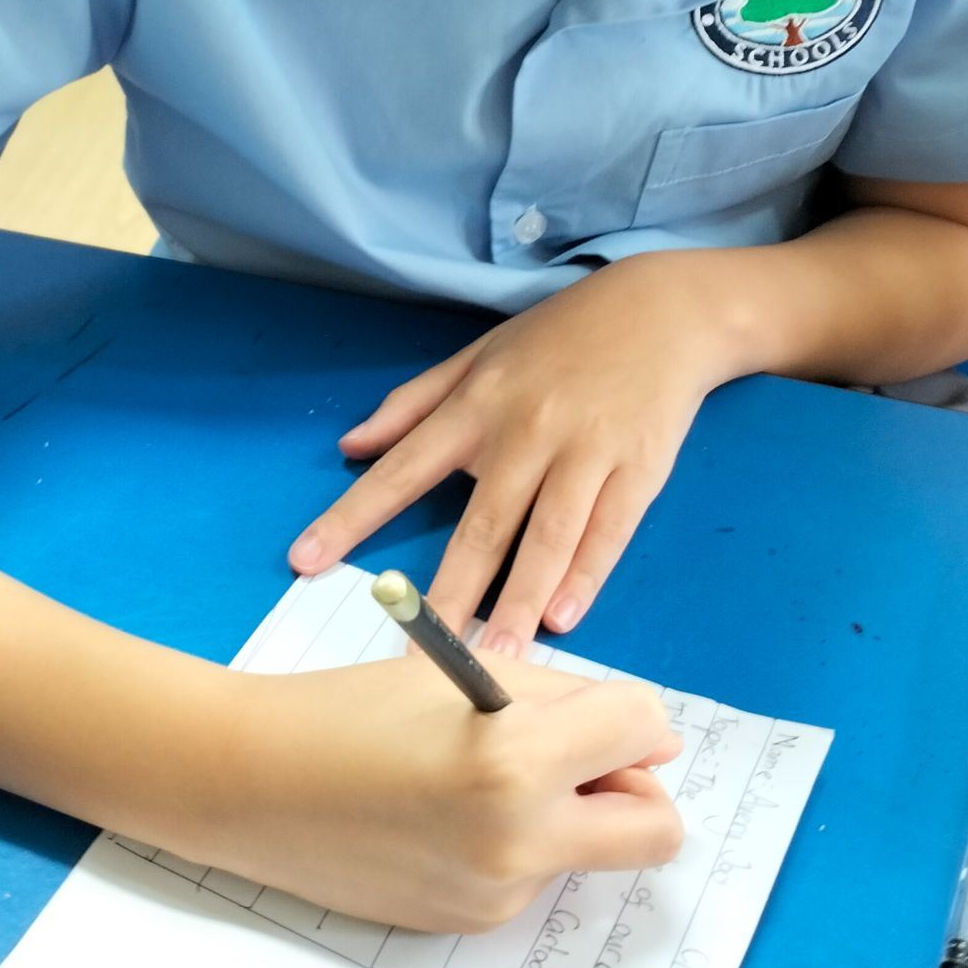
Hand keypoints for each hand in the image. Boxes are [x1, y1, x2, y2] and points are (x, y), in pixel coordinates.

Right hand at [221, 649, 682, 931]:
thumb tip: (650, 742)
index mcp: (517, 762)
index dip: (628, 716)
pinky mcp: (469, 924)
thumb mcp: (467, 676)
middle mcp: (520, 842)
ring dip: (564, 814)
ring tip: (474, 780)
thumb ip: (567, 702)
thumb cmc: (353, 710)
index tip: (596, 714)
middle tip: (581, 763)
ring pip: (588, 851)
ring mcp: (496, 896)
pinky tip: (440, 817)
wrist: (253, 785)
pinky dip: (513, 843)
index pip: (644, 732)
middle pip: (656, 831)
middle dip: (635, 790)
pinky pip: (529, 877)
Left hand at [290, 255, 733, 654]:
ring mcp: (585, 451)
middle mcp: (526, 430)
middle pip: (482, 524)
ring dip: (520, 601)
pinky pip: (608, 531)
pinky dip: (585, 576)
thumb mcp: (478, 354)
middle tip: (419, 655)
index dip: (352, 516)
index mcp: (477, 404)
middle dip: (449, 592)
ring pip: (547, 537)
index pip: (401, 469)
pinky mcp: (639, 468)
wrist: (662, 310)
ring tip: (495, 658)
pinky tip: (565, 616)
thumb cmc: (560, 336)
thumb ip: (412, 402)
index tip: (306, 560)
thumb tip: (349, 442)